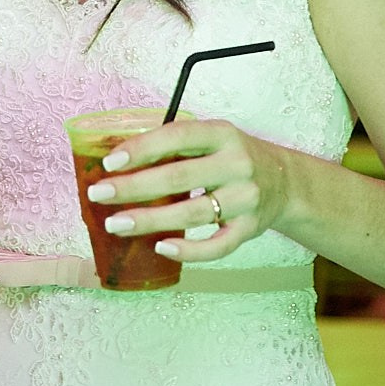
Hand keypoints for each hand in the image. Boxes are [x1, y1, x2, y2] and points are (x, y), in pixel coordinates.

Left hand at [85, 118, 292, 262]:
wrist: (285, 182)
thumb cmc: (233, 158)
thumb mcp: (213, 139)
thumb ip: (177, 145)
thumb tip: (120, 159)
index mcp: (222, 134)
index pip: (177, 137)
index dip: (141, 148)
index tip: (109, 162)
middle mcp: (236, 164)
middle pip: (178, 177)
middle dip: (133, 187)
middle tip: (99, 194)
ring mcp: (245, 199)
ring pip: (191, 214)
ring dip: (149, 221)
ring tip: (116, 223)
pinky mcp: (250, 229)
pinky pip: (216, 246)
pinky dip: (188, 250)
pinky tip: (160, 247)